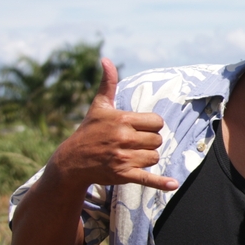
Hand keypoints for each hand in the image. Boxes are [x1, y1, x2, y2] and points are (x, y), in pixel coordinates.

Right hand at [48, 58, 178, 191]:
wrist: (72, 160)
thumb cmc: (89, 131)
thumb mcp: (99, 107)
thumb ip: (108, 84)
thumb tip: (106, 60)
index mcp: (121, 119)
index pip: (157, 122)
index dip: (151, 126)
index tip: (138, 129)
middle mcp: (123, 138)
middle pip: (158, 140)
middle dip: (149, 142)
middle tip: (133, 143)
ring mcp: (123, 157)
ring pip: (154, 157)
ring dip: (147, 157)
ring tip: (130, 155)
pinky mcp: (123, 174)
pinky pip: (147, 178)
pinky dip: (161, 182)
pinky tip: (173, 184)